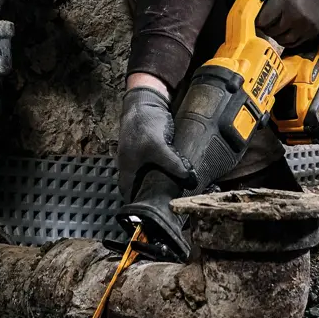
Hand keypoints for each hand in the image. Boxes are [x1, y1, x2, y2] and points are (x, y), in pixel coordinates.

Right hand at [117, 83, 194, 199]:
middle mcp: (133, 169)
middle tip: (176, 205)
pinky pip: (161, 168)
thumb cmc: (143, 123)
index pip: (132, 198)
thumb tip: (190, 178)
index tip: (159, 217)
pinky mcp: (153, 154)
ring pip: (153, 180)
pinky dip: (170, 173)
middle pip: (143, 191)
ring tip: (181, 192)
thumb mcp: (158, 146)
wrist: (145, 101)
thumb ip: (173, 163)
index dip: (143, 209)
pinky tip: (181, 175)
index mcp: (128, 172)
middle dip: (158, 198)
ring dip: (165, 185)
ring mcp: (142, 161)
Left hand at [255, 0, 318, 47]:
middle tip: (267, 19)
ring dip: (276, 34)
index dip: (257, 19)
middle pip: (272, 32)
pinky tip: (286, 28)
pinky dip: (288, 38)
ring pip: (283, 40)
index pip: (263, 21)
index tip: (258, 15)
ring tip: (276, 24)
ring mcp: (306, 25)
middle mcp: (296, 15)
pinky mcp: (315, 30)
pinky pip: (295, 42)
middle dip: (266, 26)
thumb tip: (246, 2)